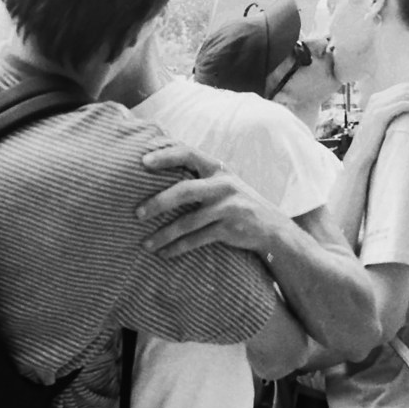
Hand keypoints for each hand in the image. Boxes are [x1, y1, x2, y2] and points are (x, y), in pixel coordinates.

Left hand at [136, 144, 286, 258]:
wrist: (271, 228)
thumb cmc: (233, 201)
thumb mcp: (220, 181)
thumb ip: (196, 173)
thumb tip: (152, 163)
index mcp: (217, 167)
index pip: (188, 153)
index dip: (165, 154)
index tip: (142, 160)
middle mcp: (223, 184)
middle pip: (185, 190)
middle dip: (159, 201)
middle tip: (137, 213)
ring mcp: (228, 207)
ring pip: (189, 222)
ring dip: (164, 234)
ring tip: (145, 244)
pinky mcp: (230, 229)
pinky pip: (198, 239)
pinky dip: (178, 248)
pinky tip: (164, 253)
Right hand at [346, 84, 408, 166]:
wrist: (359, 154)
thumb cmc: (373, 143)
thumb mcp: (382, 124)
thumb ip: (392, 114)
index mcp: (376, 99)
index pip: (400, 88)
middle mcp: (375, 99)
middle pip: (404, 89)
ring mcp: (376, 106)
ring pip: (404, 94)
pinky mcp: (380, 114)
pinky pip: (401, 104)